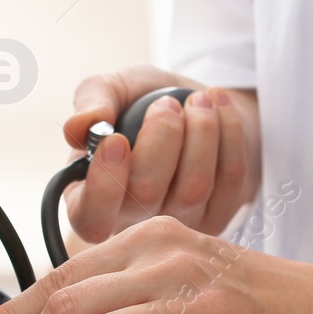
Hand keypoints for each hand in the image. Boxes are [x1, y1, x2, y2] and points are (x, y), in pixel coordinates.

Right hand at [62, 64, 260, 240]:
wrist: (195, 104)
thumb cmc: (141, 102)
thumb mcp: (112, 88)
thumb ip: (92, 99)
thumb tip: (81, 125)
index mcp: (91, 198)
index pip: (91, 218)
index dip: (104, 184)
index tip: (117, 139)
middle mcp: (133, 221)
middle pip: (147, 195)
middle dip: (162, 137)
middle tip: (167, 104)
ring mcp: (179, 224)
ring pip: (194, 187)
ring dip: (201, 131)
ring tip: (198, 101)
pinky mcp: (219, 216)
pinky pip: (230, 177)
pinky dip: (229, 132)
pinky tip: (219, 107)